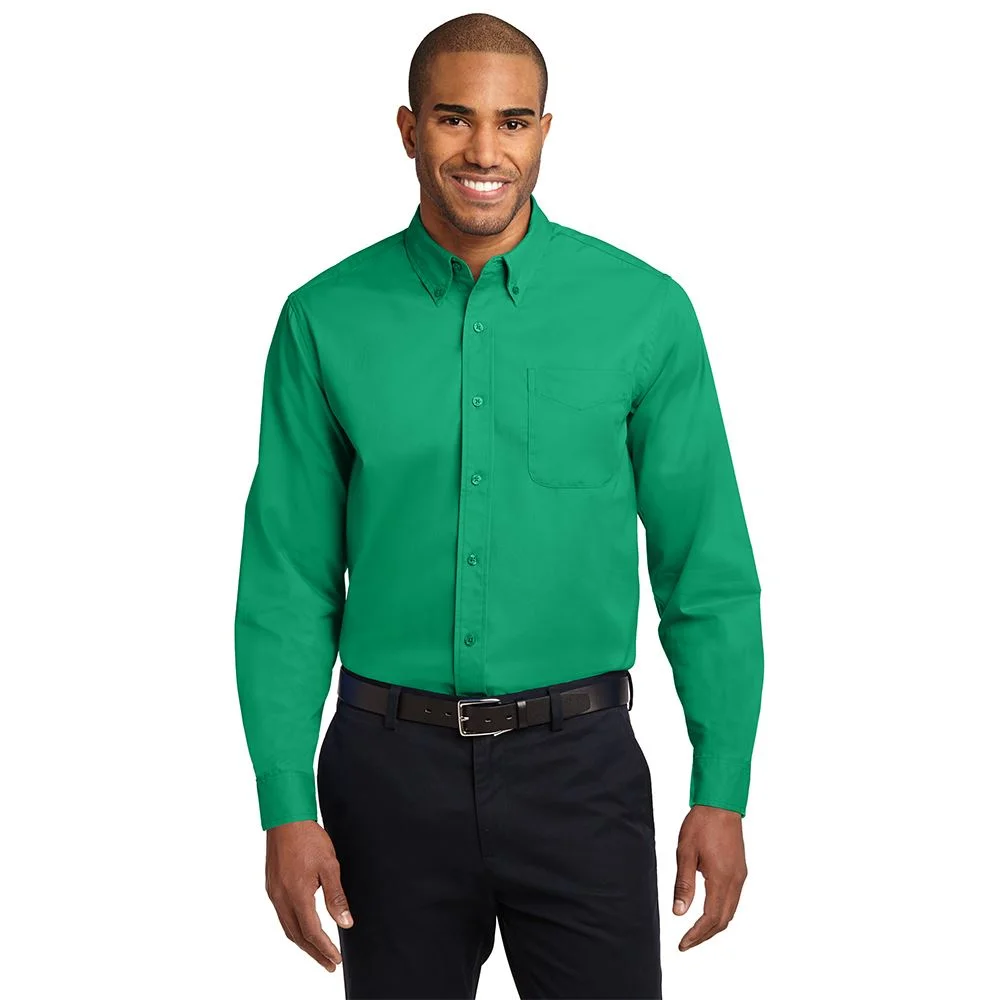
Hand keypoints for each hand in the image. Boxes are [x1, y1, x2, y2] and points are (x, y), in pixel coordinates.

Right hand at [265, 820, 353, 971]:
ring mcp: (274, 893)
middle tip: (329, 964)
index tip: (335, 959)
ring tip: (318, 952)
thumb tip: (345, 922)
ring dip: (303, 943)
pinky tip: (302, 928)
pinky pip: (282, 916)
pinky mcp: (272, 887)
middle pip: (297, 936)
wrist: (286, 819)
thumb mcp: (329, 866)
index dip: (325, 948)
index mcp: (297, 894)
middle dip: (314, 953)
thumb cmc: (308, 838)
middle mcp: (281, 898)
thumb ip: (336, 897)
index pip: (312, 932)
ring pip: (288, 928)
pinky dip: (294, 928)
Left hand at [672, 805, 746, 950]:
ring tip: (695, 932)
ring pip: (730, 911)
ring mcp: (740, 876)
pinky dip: (721, 912)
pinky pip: (733, 899)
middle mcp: (735, 881)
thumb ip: (683, 884)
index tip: (683, 944)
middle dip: (705, 935)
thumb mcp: (685, 852)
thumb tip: (679, 912)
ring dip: (714, 925)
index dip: (697, 935)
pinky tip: (708, 910)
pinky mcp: (740, 870)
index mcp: (721, 878)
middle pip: (723, 920)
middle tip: (686, 943)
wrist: (720, 804)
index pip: (711, 918)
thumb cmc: (701, 824)